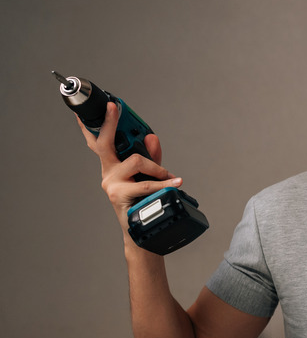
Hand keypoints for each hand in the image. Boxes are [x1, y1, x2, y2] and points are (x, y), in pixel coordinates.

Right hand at [77, 102, 182, 228]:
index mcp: (111, 166)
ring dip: (157, 167)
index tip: (104, 104)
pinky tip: (175, 183)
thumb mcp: (149, 175)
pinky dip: (163, 183)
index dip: (99, 125)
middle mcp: (107, 173)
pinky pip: (145, 184)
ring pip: (135, 162)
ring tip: (170, 177)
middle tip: (114, 108)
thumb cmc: (142, 201)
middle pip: (104, 144)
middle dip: (109, 123)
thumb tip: (151, 137)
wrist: (140, 232)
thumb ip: (151, 156)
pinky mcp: (119, 196)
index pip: (99, 143)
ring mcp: (111, 185)